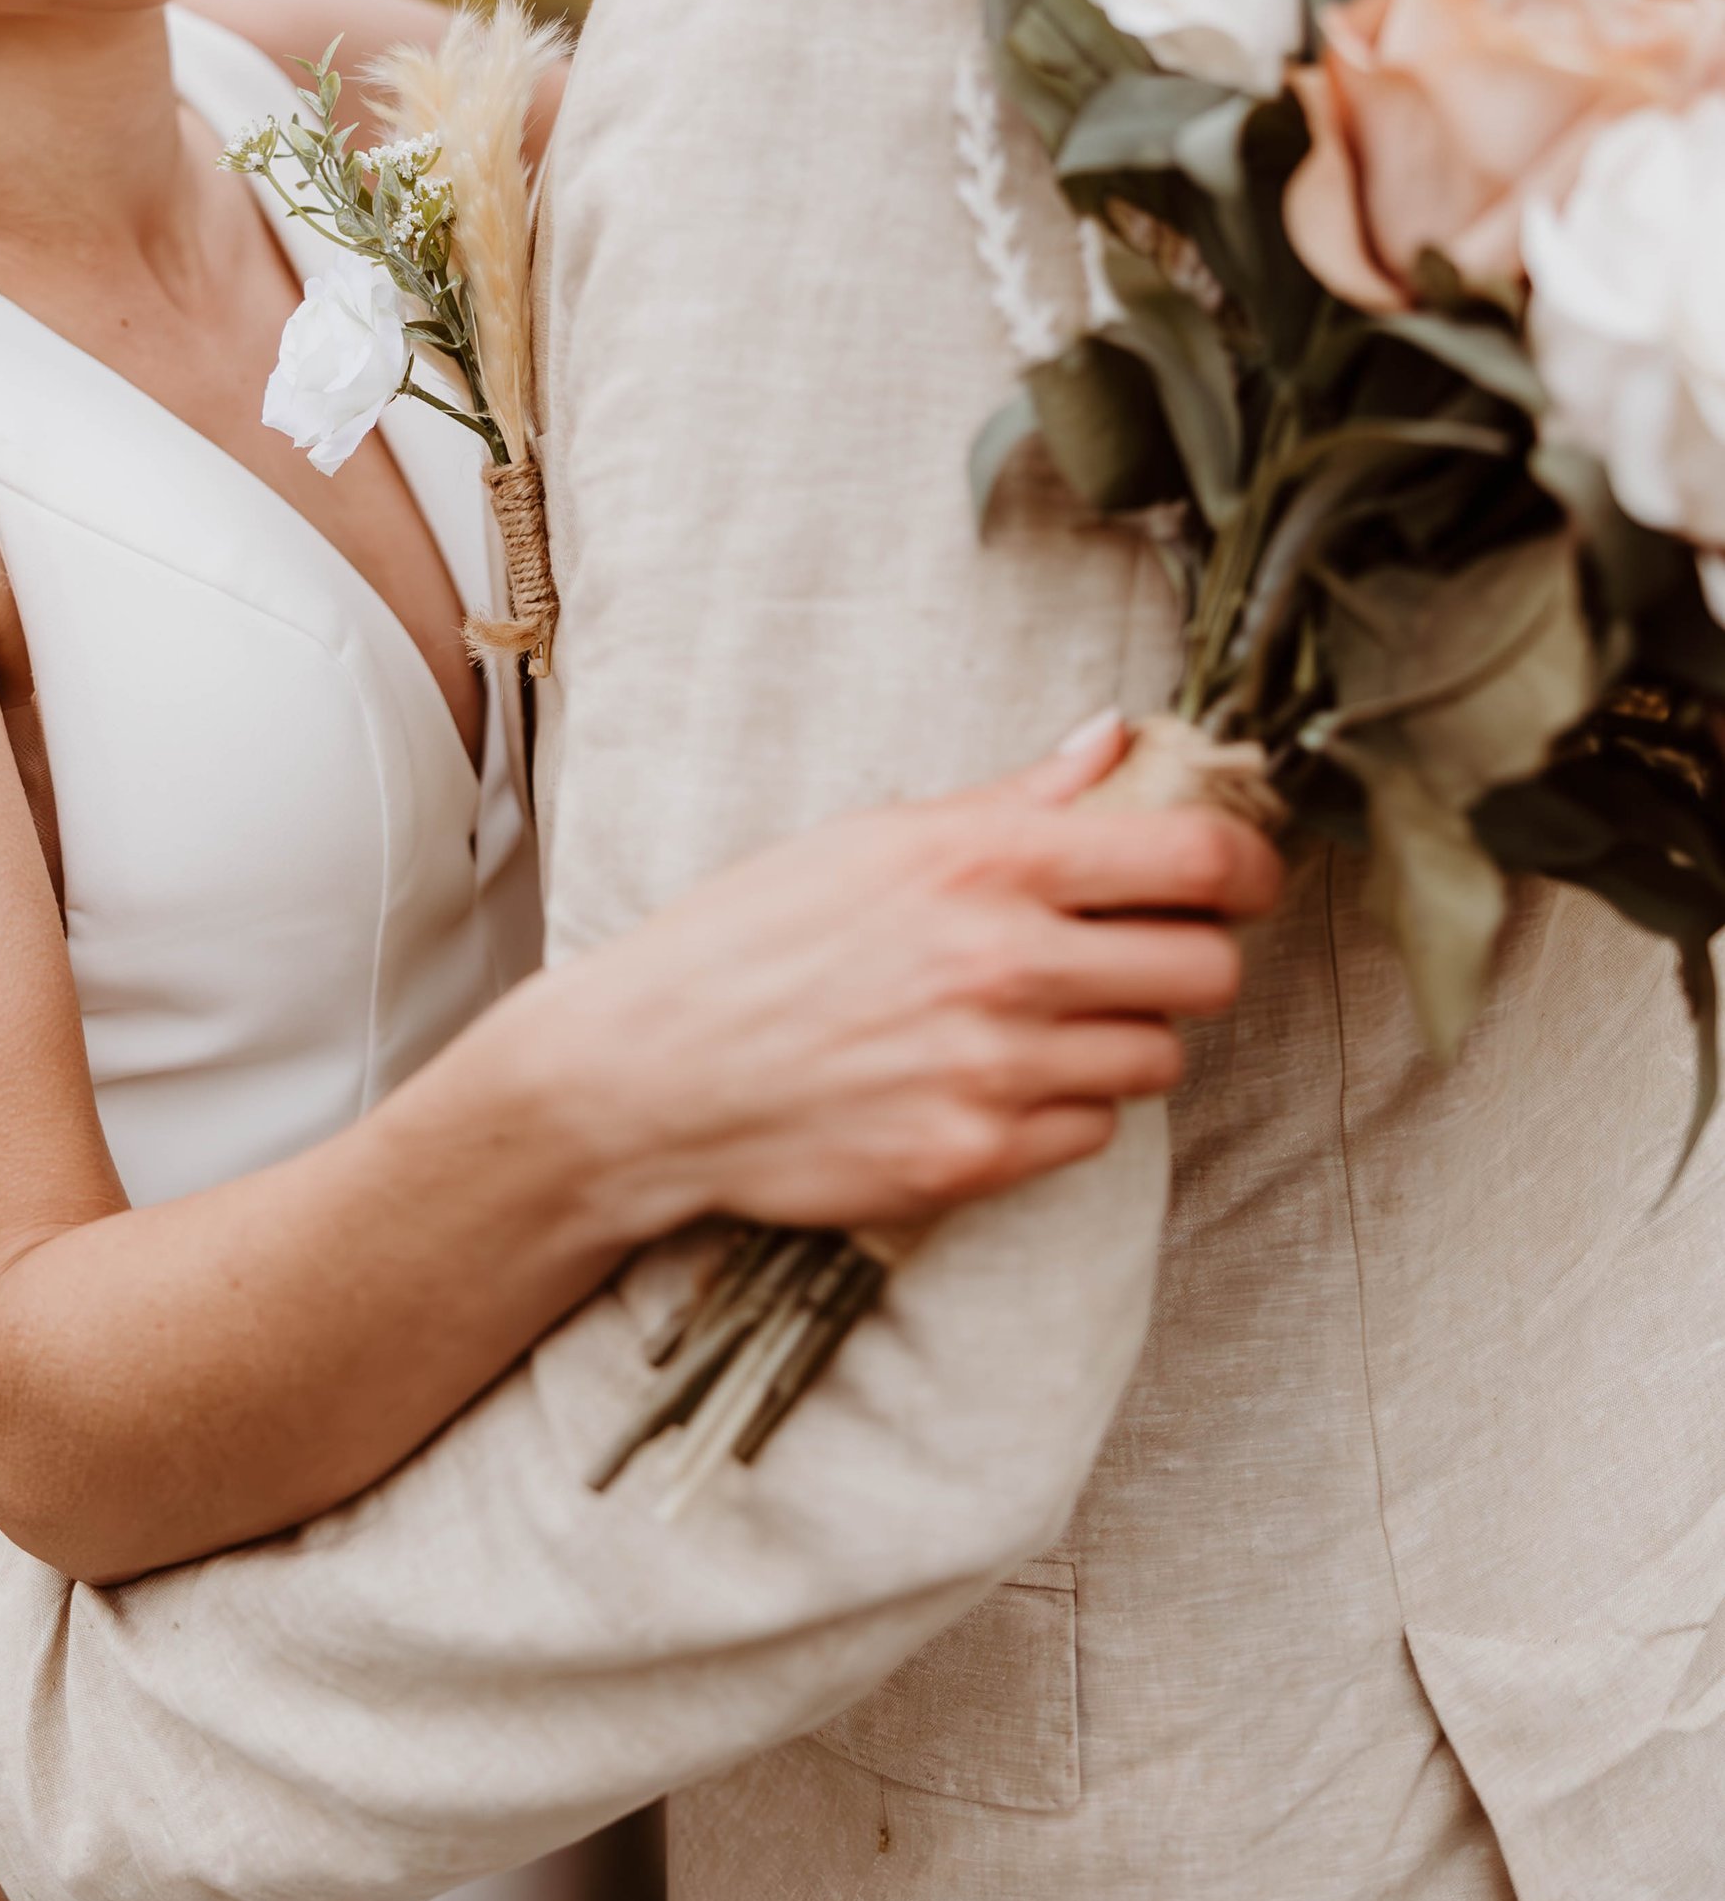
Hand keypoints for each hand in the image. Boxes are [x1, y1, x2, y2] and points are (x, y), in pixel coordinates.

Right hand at [523, 713, 1282, 1244]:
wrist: (651, 1072)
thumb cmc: (752, 936)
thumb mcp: (875, 836)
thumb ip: (1015, 797)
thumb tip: (1118, 741)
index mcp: (984, 861)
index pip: (1196, 861)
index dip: (1249, 867)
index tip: (1245, 875)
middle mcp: (1004, 963)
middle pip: (1207, 971)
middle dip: (1191, 957)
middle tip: (1141, 951)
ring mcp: (994, 1070)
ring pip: (1158, 1057)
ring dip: (1124, 1034)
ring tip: (1043, 1015)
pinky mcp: (976, 1158)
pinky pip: (1093, 1130)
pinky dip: (1065, 1104)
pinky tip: (994, 1075)